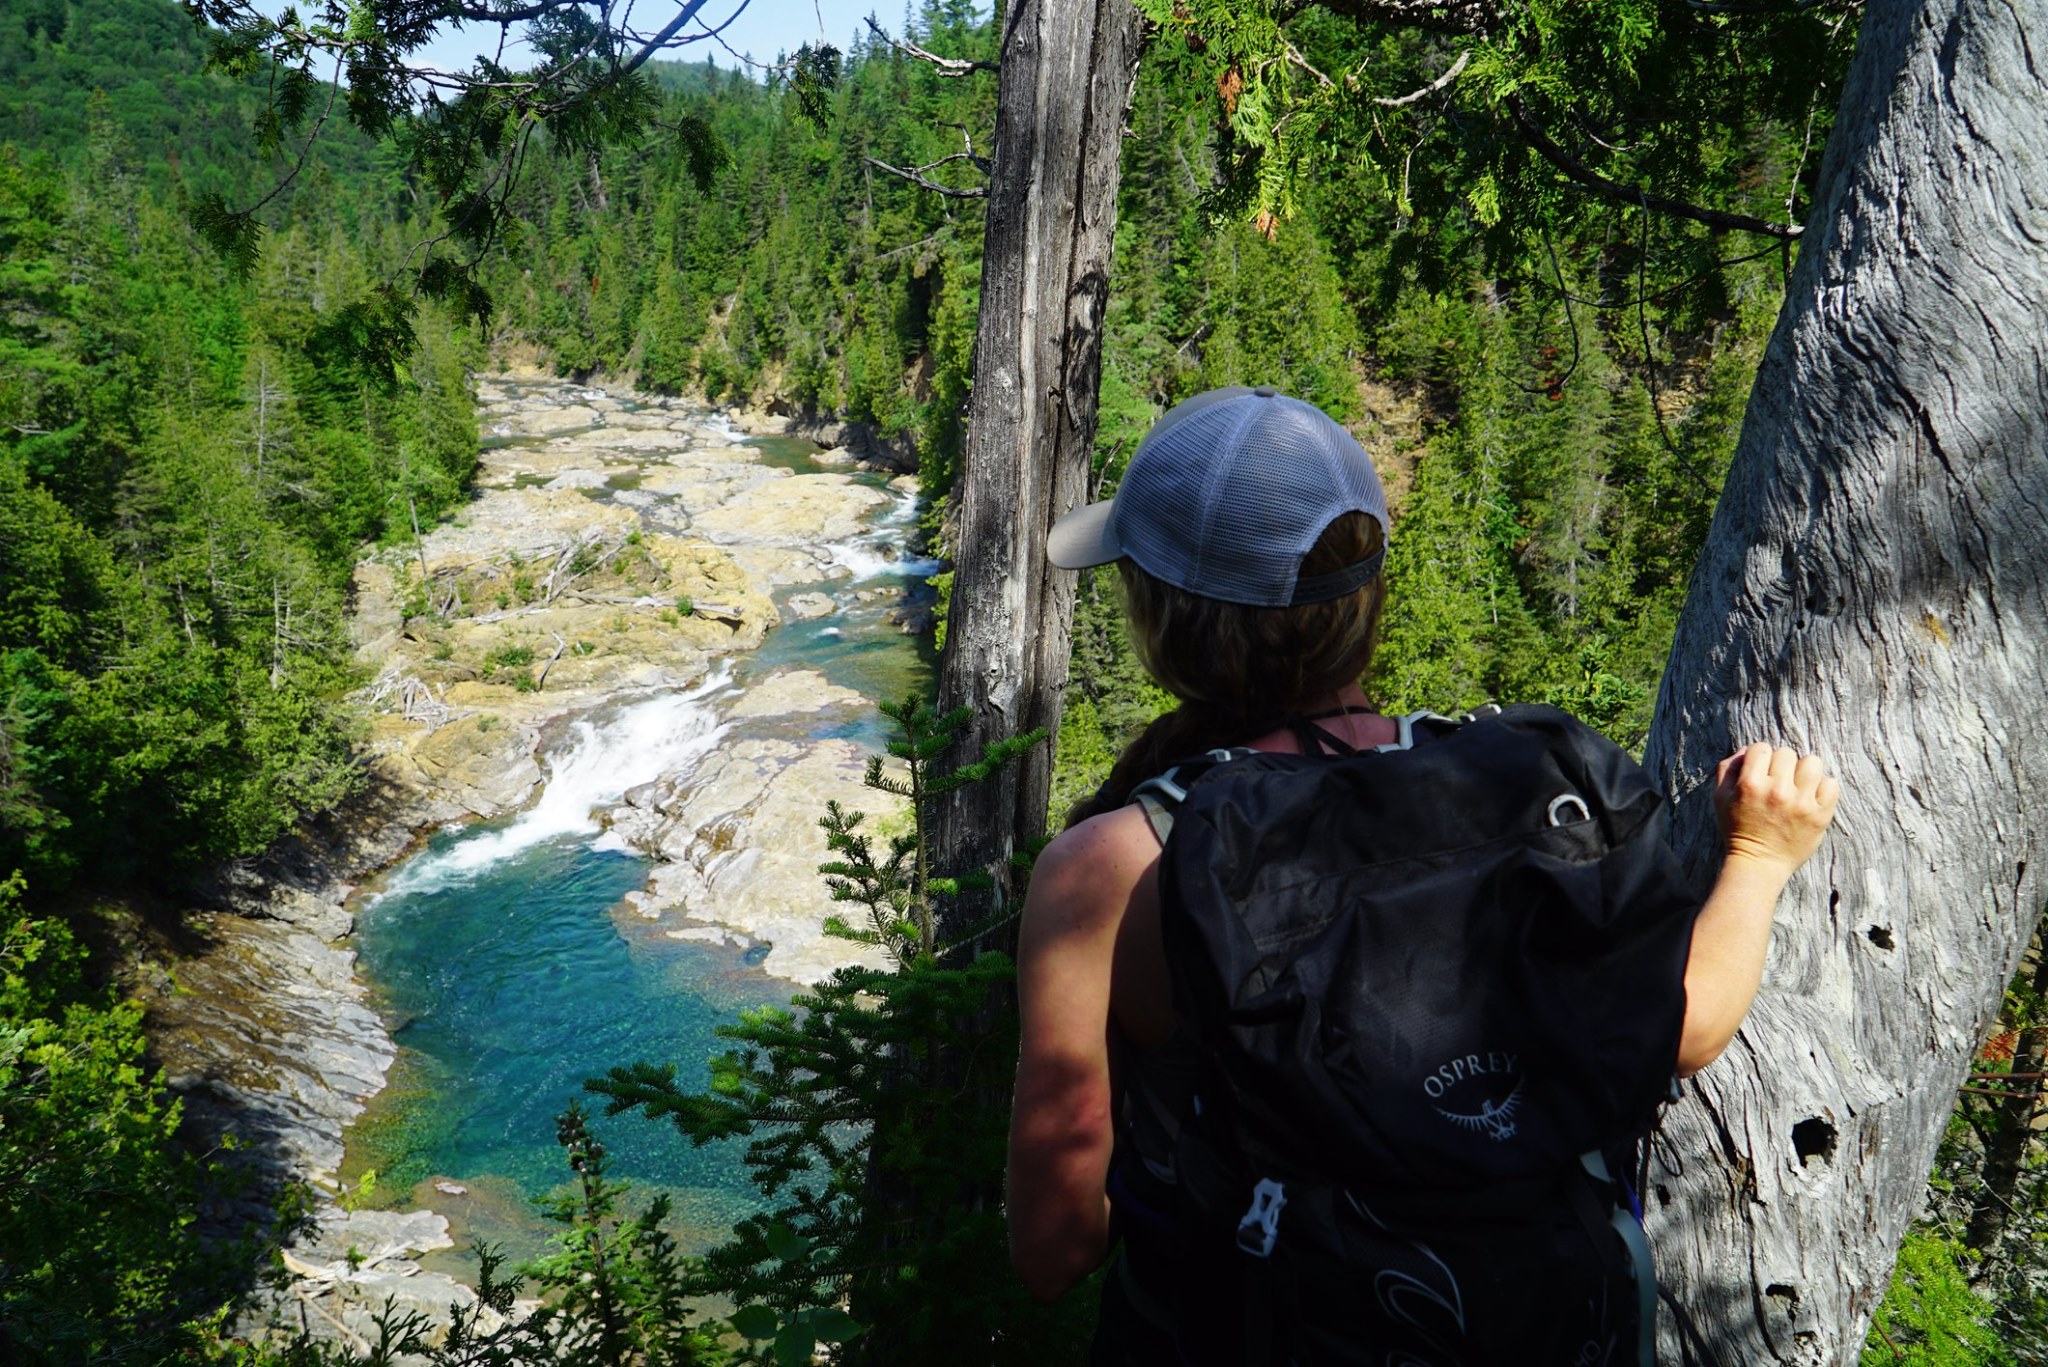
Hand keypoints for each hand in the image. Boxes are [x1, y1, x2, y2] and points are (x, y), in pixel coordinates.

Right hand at [1714, 743, 1840, 877]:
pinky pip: (1831, 784)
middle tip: (1778, 782)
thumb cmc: (1738, 828)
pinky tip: (1811, 797)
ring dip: (1805, 771)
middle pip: (1787, 753)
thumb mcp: (1720, 798)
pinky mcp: (1820, 815)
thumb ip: (1728, 769)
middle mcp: (1777, 791)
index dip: (1760, 758)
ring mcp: (1801, 803)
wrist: (1759, 863)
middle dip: (1781, 765)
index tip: (1761, 772)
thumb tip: (1747, 750)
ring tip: (1798, 786)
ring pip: (1812, 762)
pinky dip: (1823, 788)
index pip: (1761, 748)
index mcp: (1750, 784)